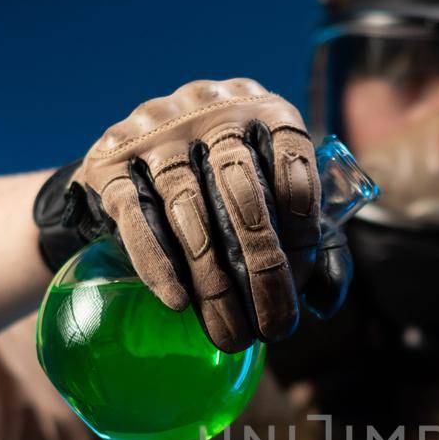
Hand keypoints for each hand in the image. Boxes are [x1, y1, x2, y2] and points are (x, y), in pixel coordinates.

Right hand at [34, 79, 350, 350]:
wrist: (136, 169)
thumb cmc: (224, 192)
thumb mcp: (276, 204)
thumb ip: (314, 245)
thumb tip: (327, 302)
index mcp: (264, 110)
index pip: (293, 160)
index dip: (302, 224)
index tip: (301, 279)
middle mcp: (211, 108)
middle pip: (241, 187)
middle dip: (262, 265)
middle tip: (274, 326)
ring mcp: (158, 131)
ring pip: (189, 206)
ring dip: (212, 278)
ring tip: (230, 331)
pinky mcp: (111, 161)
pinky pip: (136, 216)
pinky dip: (159, 263)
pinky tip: (178, 302)